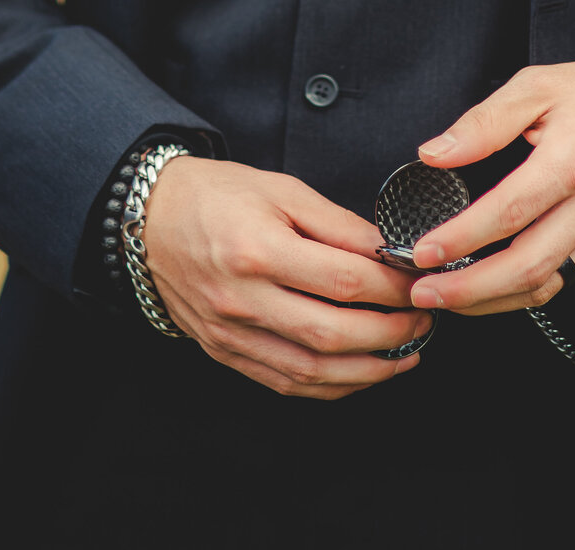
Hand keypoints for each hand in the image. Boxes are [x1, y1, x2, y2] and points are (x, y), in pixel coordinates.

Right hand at [141, 159, 432, 398]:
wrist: (151, 220)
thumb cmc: (218, 195)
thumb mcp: (282, 189)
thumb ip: (338, 223)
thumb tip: (389, 250)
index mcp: (259, 250)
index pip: (343, 280)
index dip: (392, 286)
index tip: (419, 281)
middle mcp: (243, 299)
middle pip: (332, 334)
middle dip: (390, 333)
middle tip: (424, 320)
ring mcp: (231, 334)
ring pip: (311, 371)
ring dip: (368, 370)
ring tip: (405, 354)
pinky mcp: (225, 353)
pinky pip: (285, 382)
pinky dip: (330, 386)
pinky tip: (360, 373)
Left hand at [407, 62, 574, 313]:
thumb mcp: (539, 86)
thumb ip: (485, 121)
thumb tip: (435, 152)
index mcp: (571, 160)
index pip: (509, 211)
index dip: (461, 237)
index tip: (423, 250)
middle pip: (526, 266)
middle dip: (468, 289)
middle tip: (423, 291)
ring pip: (543, 285)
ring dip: (489, 302)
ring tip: (445, 299)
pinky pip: (561, 282)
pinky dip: (519, 294)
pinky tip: (488, 291)